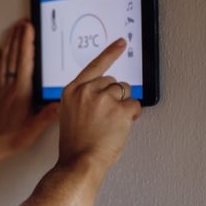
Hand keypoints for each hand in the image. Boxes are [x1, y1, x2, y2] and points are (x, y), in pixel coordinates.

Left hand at [0, 19, 58, 165]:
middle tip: (23, 22)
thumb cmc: (10, 139)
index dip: (27, 43)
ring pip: (5, 61)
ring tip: (13, 30)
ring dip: (10, 44)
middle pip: (15, 56)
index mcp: (21, 92)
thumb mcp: (33, 130)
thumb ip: (47, 116)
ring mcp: (3, 90)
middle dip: (19, 37)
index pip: (25, 61)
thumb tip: (61, 103)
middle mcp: (10, 87)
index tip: (29, 28)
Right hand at [58, 38, 140, 171]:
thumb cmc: (75, 144)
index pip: (94, 66)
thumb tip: (106, 94)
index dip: (110, 53)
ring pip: (125, 92)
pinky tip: (119, 127)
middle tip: (106, 117)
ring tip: (110, 124)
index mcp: (71, 91)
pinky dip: (132, 116)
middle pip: (112, 81)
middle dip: (114, 96)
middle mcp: (86, 91)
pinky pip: (134, 105)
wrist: (79, 162)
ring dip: (122, 106)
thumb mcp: (71, 115)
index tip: (121, 43)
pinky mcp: (119, 108)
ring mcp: (103, 98)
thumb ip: (84, 99)